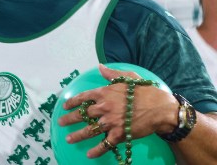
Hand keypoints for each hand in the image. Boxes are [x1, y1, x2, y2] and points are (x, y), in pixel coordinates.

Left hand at [58, 64, 177, 158]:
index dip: (73, 102)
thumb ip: (111, 73)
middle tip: (61, 122)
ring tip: (69, 139)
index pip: (83, 97)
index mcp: (104, 93)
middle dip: (69, 119)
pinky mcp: (119, 134)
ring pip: (89, 130)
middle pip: (82, 114)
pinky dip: (96, 150)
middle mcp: (104, 107)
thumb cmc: (145, 91)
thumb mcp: (128, 77)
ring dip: (77, 135)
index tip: (65, 106)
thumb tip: (100, 67)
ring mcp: (110, 122)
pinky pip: (105, 144)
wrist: (160, 108)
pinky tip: (89, 154)